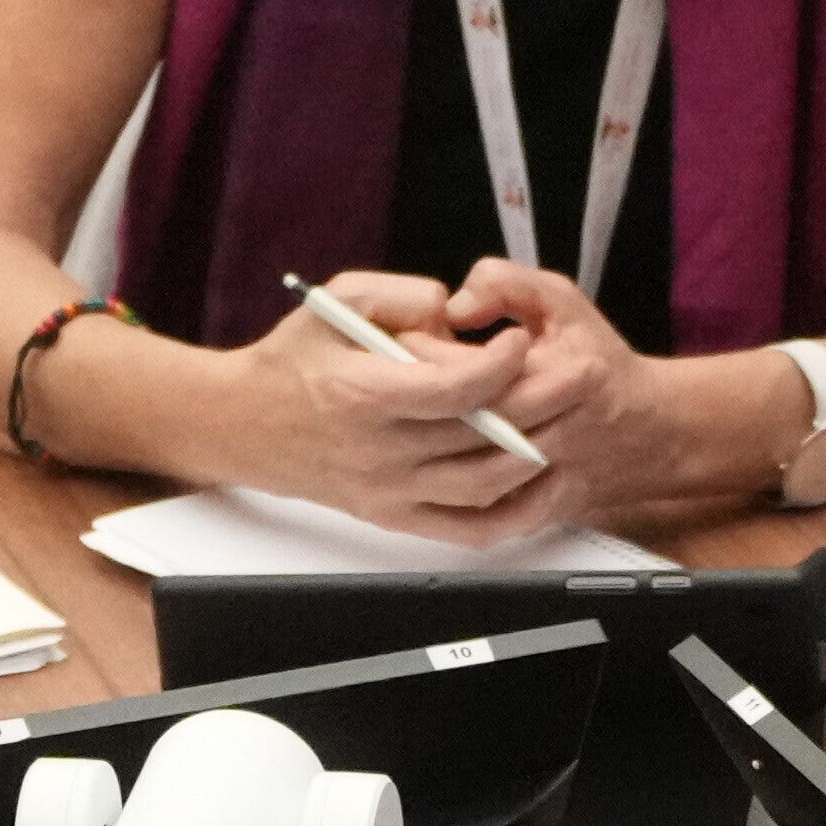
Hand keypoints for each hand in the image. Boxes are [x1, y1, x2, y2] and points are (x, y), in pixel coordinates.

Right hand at [222, 272, 581, 547]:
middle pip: (480, 436)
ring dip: (538, 453)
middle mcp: (377, 451)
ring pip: (485, 485)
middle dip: (543, 401)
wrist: (245, 425)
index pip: (453, 389)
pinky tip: (545, 482)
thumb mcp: (336, 301)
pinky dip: (517, 513)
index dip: (501, 365)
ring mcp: (389, 492)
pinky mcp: (396, 517)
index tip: (522, 340)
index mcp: (360, 396)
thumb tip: (455, 312)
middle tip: (581, 372)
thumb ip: (402, 296)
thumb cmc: (293, 361)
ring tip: (570, 417)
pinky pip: (469, 529)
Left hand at [429, 260, 808, 543]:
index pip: (452, 366)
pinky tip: (437, 462)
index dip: (418, 350)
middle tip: (399, 377)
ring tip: (414, 414)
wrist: (647, 433)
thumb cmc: (600, 363)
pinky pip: (476, 512)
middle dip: (412, 397)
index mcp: (544, 374)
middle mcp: (539, 430)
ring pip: (455, 471)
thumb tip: (454, 306)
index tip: (412, 337)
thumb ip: (505, 284)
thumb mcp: (560, 301)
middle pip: (444, 422)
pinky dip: (449, 491)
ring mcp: (534, 478)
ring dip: (425, 442)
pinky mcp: (530, 510)